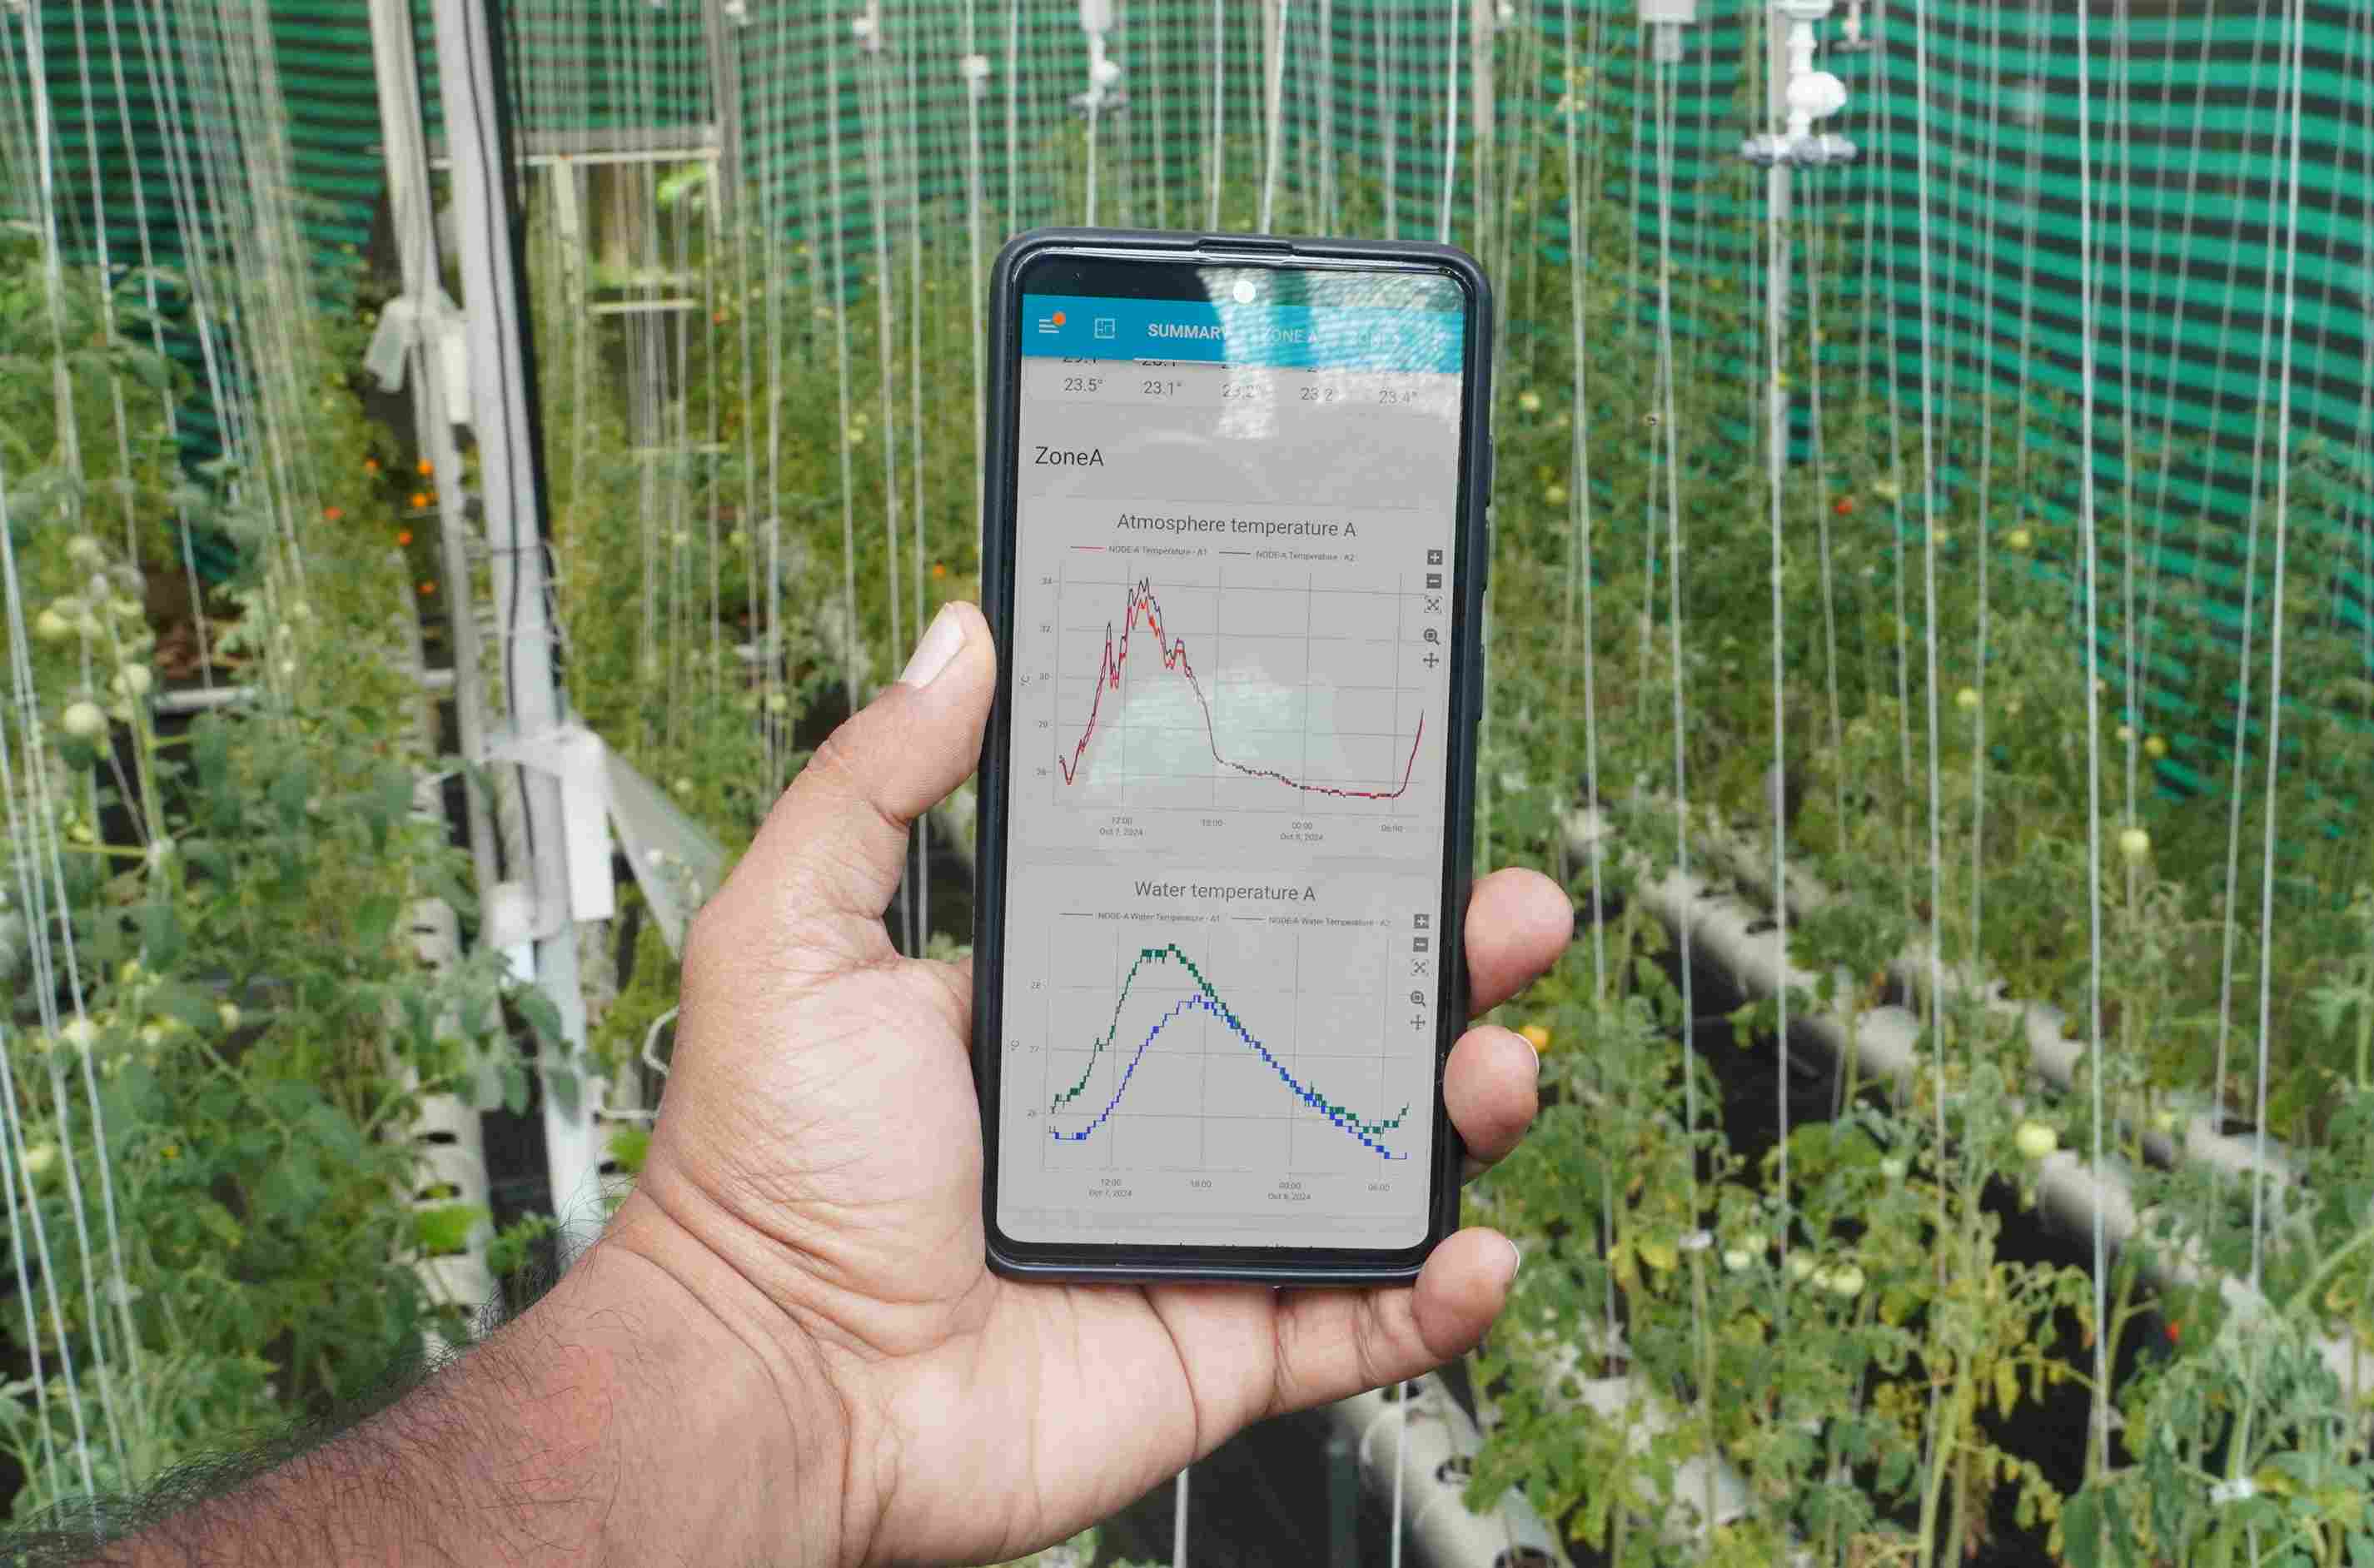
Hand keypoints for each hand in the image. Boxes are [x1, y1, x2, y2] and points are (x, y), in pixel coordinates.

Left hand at [616, 600, 1569, 1566]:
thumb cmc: (761, 1172)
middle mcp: (1162, 1105)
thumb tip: (959, 634)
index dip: (1335, 858)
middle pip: (1347, 1018)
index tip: (1401, 793)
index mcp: (1084, 1003)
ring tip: (1497, 1069)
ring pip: (1382, 1158)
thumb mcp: (797, 934)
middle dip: (1448, 961)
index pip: (1244, 906)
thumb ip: (877, 779)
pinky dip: (1440, 1295)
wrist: (767, 1388)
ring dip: (1471, 1107)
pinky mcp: (1222, 1346)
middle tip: (1507, 908)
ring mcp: (1201, 1229)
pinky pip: (1365, 1320)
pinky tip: (1478, 1248)